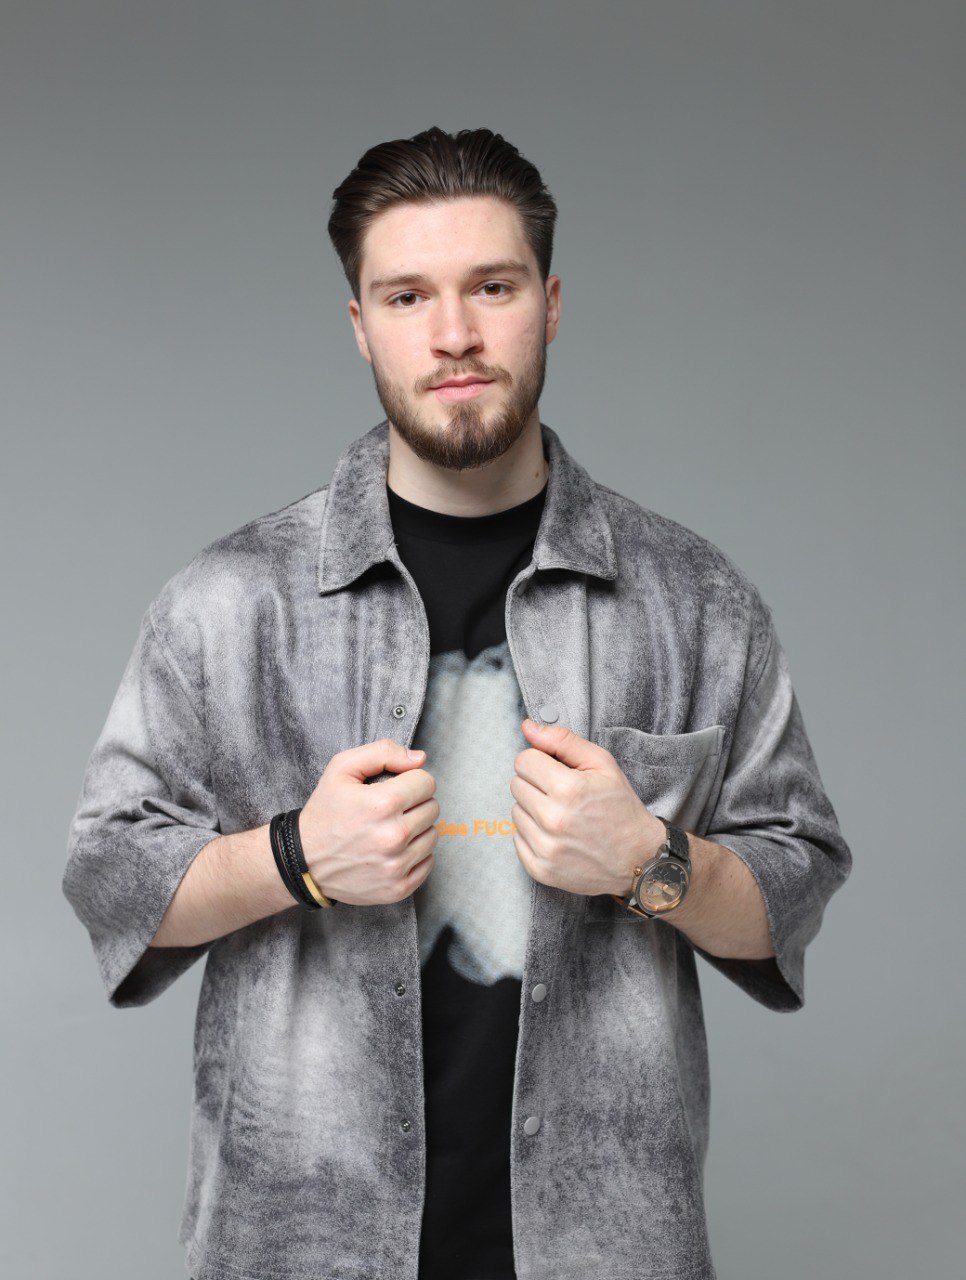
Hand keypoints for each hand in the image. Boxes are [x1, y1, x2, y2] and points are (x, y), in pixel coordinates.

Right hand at [298, 739, 438, 905]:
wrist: (303, 861)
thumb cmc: (325, 812)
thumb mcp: (342, 768)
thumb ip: (383, 752)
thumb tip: (420, 759)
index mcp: (383, 803)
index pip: (427, 783)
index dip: (410, 781)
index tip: (394, 788)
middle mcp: (394, 837)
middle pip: (433, 808)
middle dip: (415, 803)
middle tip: (390, 810)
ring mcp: (397, 866)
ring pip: (433, 835)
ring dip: (417, 829)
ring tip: (390, 829)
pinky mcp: (398, 888)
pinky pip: (428, 863)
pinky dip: (415, 855)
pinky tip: (393, 850)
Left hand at [509, 719, 666, 897]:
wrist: (638, 858)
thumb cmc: (620, 807)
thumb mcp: (601, 764)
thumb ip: (562, 741)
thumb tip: (528, 727)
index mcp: (568, 789)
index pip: (523, 761)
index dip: (541, 762)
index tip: (556, 771)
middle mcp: (553, 820)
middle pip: (516, 785)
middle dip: (536, 784)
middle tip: (562, 794)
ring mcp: (546, 848)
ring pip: (515, 811)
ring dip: (533, 809)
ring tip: (562, 815)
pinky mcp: (541, 869)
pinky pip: (517, 838)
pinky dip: (532, 834)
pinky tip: (556, 835)